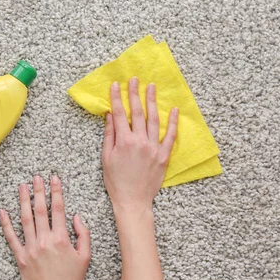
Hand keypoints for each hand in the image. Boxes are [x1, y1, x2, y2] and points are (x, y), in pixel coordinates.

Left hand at [0, 175, 90, 279]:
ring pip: (25, 219)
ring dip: (23, 201)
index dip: (56, 192)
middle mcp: (45, 241)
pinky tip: (2, 211)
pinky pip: (11, 238)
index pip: (58, 209)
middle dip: (39, 191)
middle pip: (40, 210)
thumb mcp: (85, 257)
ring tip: (22, 186)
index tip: (54, 179)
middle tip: (36, 177)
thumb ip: (83, 234)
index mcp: (61, 239)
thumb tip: (76, 217)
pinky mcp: (21, 258)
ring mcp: (31, 248)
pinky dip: (6, 224)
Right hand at [102, 77, 177, 223]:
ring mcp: (153, 148)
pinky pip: (170, 136)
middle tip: (134, 79)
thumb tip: (110, 116)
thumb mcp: (106, 158)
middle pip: (137, 112)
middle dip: (134, 93)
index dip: (116, 97)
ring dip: (152, 101)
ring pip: (153, 119)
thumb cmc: (116, 181)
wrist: (133, 201)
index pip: (119, 114)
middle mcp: (139, 141)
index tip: (116, 84)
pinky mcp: (163, 155)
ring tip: (151, 87)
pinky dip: (172, 122)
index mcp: (123, 141)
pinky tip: (173, 110)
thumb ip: (109, 135)